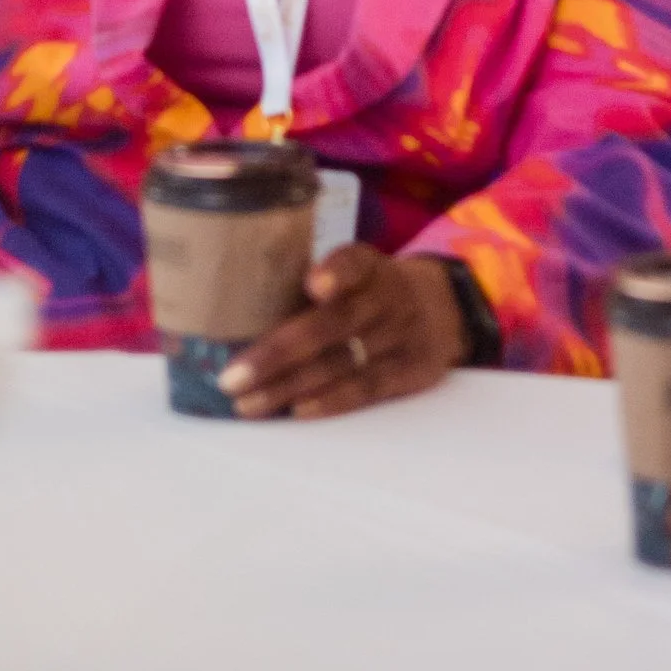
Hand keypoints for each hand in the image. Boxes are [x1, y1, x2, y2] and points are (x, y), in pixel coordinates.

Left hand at [220, 247, 463, 419]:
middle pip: (333, 325)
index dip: (336, 271)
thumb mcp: (353, 272)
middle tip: (233, 377)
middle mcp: (389, 296)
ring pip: (342, 363)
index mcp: (369, 265)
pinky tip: (298, 409)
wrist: (443, 308)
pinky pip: (368, 387)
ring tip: (248, 403)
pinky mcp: (413, 369)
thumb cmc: (370, 292)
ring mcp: (404, 334)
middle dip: (278, 353)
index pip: (355, 261)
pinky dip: (332, 401)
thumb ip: (305, 282)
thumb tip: (227, 309)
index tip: (313, 285)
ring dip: (291, 386)